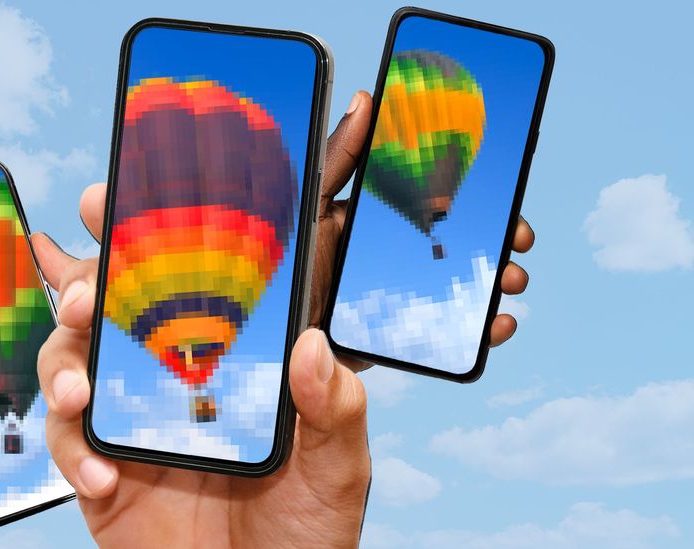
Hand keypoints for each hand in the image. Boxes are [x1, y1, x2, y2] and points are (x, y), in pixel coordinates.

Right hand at [34, 187, 369, 546]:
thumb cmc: (303, 532)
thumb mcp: (337, 466)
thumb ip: (334, 407)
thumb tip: (313, 344)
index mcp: (226, 356)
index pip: (186, 280)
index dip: (150, 235)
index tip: (121, 200)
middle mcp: (170, 375)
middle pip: (111, 305)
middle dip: (84, 281)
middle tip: (86, 290)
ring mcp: (130, 418)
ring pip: (70, 359)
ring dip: (64, 361)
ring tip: (84, 390)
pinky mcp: (100, 468)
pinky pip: (67, 441)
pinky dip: (73, 451)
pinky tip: (105, 478)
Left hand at [309, 92, 533, 370]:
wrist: (284, 339)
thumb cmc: (292, 268)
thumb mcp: (314, 205)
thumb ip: (340, 158)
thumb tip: (366, 99)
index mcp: (376, 223)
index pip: (435, 203)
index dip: (475, 198)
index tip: (505, 194)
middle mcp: (393, 258)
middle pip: (461, 242)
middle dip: (498, 240)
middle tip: (519, 239)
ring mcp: (402, 297)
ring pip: (463, 284)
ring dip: (497, 280)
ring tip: (512, 280)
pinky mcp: (404, 336)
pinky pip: (450, 331)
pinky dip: (481, 330)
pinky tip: (497, 324)